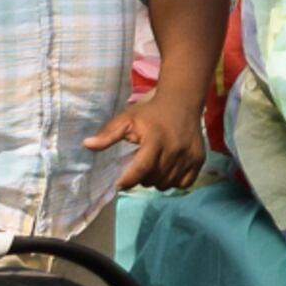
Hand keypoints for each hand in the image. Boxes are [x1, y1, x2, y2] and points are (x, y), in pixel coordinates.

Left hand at [86, 89, 208, 193]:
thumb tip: (87, 145)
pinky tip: (168, 170)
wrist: (183, 102)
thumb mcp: (127, 119)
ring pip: (167, 183)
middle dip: (142, 178)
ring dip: (156, 180)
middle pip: (153, 179)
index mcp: (156, 139)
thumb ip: (108, 134)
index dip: (128, 181)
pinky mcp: (199, 159)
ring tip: (154, 167)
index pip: (141, 169)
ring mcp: (189, 155)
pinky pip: (184, 183)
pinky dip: (174, 182)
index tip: (119, 184)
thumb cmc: (150, 112)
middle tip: (140, 166)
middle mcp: (175, 149)